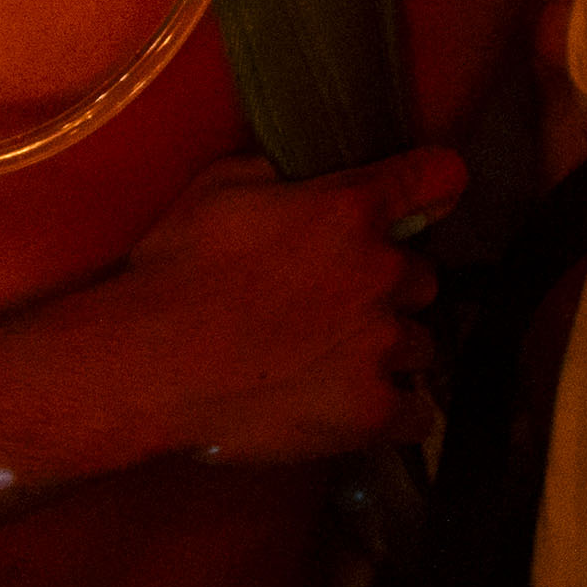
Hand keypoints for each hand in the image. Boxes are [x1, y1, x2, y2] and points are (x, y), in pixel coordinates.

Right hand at [103, 145, 465, 466]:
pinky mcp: (372, 411)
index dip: (435, 181)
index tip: (436, 190)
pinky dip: (392, 408)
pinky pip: (415, 412)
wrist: (150, 365)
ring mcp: (381, 346)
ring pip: (420, 344)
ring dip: (388, 348)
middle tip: (337, 303)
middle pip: (422, 277)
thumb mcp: (218, 189)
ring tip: (334, 361)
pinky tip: (352, 404)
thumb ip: (276, 174)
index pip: (433, 178)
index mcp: (349, 210)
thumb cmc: (175, 273)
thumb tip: (297, 174)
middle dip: (387, 287)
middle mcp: (380, 273)